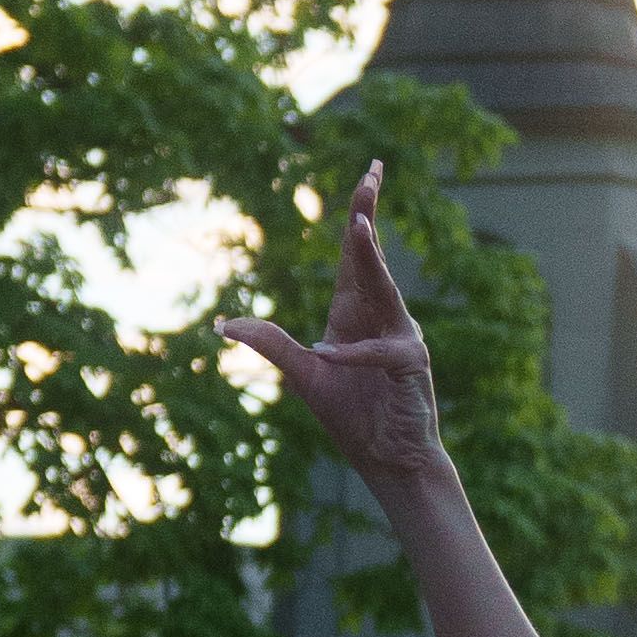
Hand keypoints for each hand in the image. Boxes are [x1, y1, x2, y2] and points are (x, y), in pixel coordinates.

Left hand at [224, 161, 448, 501]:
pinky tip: (327, 354)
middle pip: (373, 258)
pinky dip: (354, 354)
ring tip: (357, 227)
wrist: (391, 463)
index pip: (357, 254)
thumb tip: (225, 324)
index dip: (361, 212)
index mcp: (356, 312)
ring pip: (384, 291)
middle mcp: (383, 317)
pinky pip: (381, 352)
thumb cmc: (355, 418)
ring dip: (371, 260)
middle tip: (368, 175)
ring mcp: (402, 339)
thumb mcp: (304, 376)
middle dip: (368, 216)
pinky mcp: (412, 368)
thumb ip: (272, 345)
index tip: (370, 173)